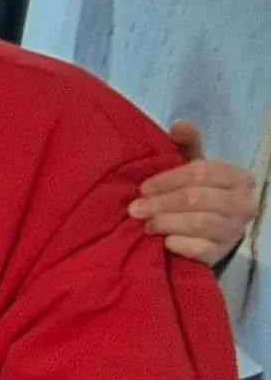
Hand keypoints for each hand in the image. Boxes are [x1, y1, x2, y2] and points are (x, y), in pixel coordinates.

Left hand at [126, 120, 256, 265]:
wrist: (202, 235)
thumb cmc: (195, 194)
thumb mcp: (191, 168)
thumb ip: (186, 145)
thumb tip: (179, 125)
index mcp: (238, 177)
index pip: (201, 172)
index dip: (168, 179)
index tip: (143, 187)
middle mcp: (244, 204)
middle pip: (197, 197)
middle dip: (160, 202)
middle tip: (135, 208)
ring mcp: (235, 230)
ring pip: (198, 222)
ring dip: (165, 222)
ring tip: (146, 224)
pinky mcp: (222, 253)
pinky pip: (199, 248)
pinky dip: (177, 243)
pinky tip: (164, 242)